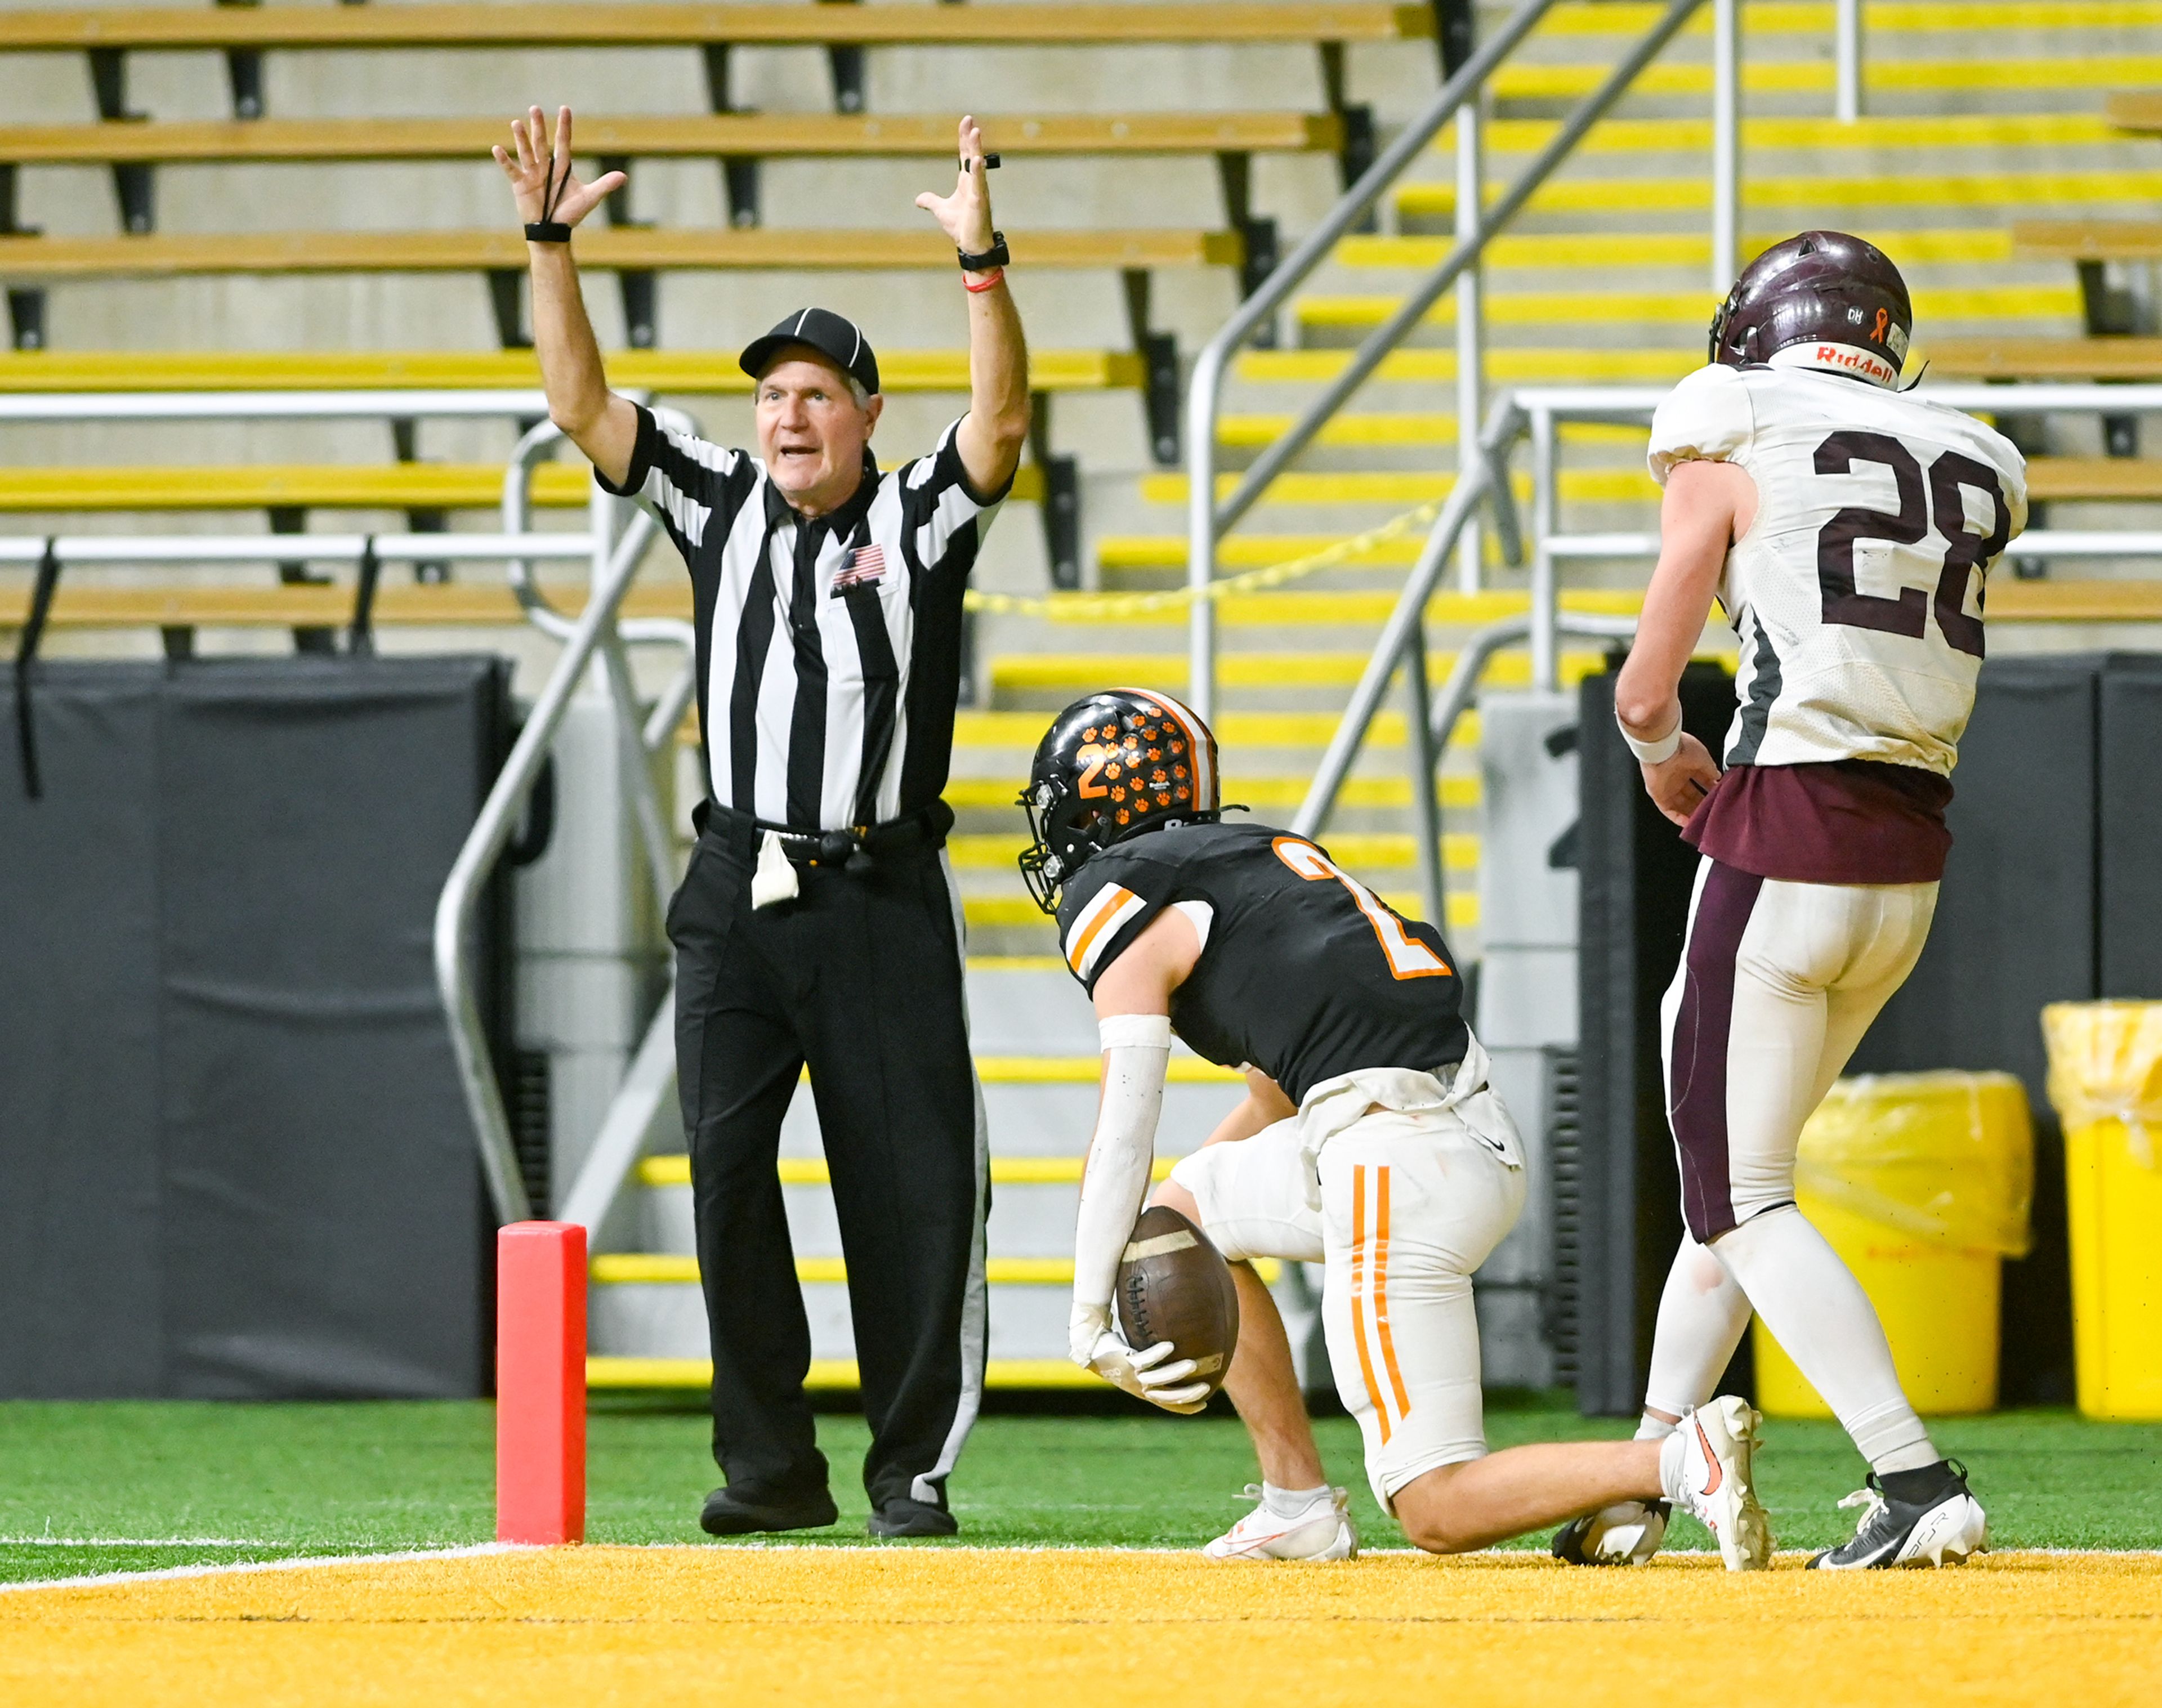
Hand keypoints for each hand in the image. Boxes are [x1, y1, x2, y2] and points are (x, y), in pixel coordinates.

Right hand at [493, 106, 626, 231]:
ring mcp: (532, 173)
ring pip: (526, 152)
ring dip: (521, 138)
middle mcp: (545, 166)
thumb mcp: (589, 198)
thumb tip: (624, 177)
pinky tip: (497, 149)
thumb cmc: (570, 214)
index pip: (563, 142)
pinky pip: (511, 170)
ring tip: (517, 123)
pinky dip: (504, 161)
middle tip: (535, 109)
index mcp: (562, 167)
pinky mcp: (520, 184)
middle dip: (539, 127)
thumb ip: (604, 185)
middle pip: (542, 142)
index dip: (564, 127)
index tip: (565, 109)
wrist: (553, 231)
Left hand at [914, 114, 996, 255]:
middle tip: (969, 120)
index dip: (964, 139)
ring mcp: (979, 191)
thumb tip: (918, 199)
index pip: (965, 155)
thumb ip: (931, 201)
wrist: (971, 245)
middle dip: (971, 138)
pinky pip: (979, 184)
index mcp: (967, 182)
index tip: (967, 122)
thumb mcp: (941, 210)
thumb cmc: (962, 227)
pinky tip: (977, 159)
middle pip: (972, 155)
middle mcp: (975, 183)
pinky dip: (978, 171)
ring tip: (975, 132)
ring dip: (976, 148)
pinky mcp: (979, 202)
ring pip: (978, 165)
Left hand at [1069, 1303, 1208, 1414]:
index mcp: (1144, 1391)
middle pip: (1167, 1396)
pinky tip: (1171, 1346)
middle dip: (1187, 1395)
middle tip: (1205, 1388)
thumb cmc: (1117, 1353)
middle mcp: (1140, 1387)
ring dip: (1176, 1373)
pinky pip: (1145, 1359)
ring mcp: (1133, 1375)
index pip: (1169, 1404)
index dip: (1186, 1406)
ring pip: (1158, 1378)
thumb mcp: (1139, 1362)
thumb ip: (1157, 1362)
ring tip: (1193, 1365)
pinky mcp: (1127, 1361)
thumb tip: (1179, 1349)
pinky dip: (1158, 1354)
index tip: (1204, 1403)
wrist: (1091, 1348)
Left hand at [1641, 732, 1720, 827]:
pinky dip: (1678, 818)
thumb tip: (1718, 778)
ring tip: (1703, 821)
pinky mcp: (1657, 794)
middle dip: (1702, 804)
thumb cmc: (1681, 746)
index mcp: (1688, 763)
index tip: (1720, 797)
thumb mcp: (1704, 758)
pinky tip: (1689, 823)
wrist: (1663, 748)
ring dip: (1691, 813)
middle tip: (1713, 812)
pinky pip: (1667, 810)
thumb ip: (1711, 770)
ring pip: (1680, 804)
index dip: (1711, 790)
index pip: (1702, 781)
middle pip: (1691, 795)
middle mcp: (1677, 775)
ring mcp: (1666, 785)